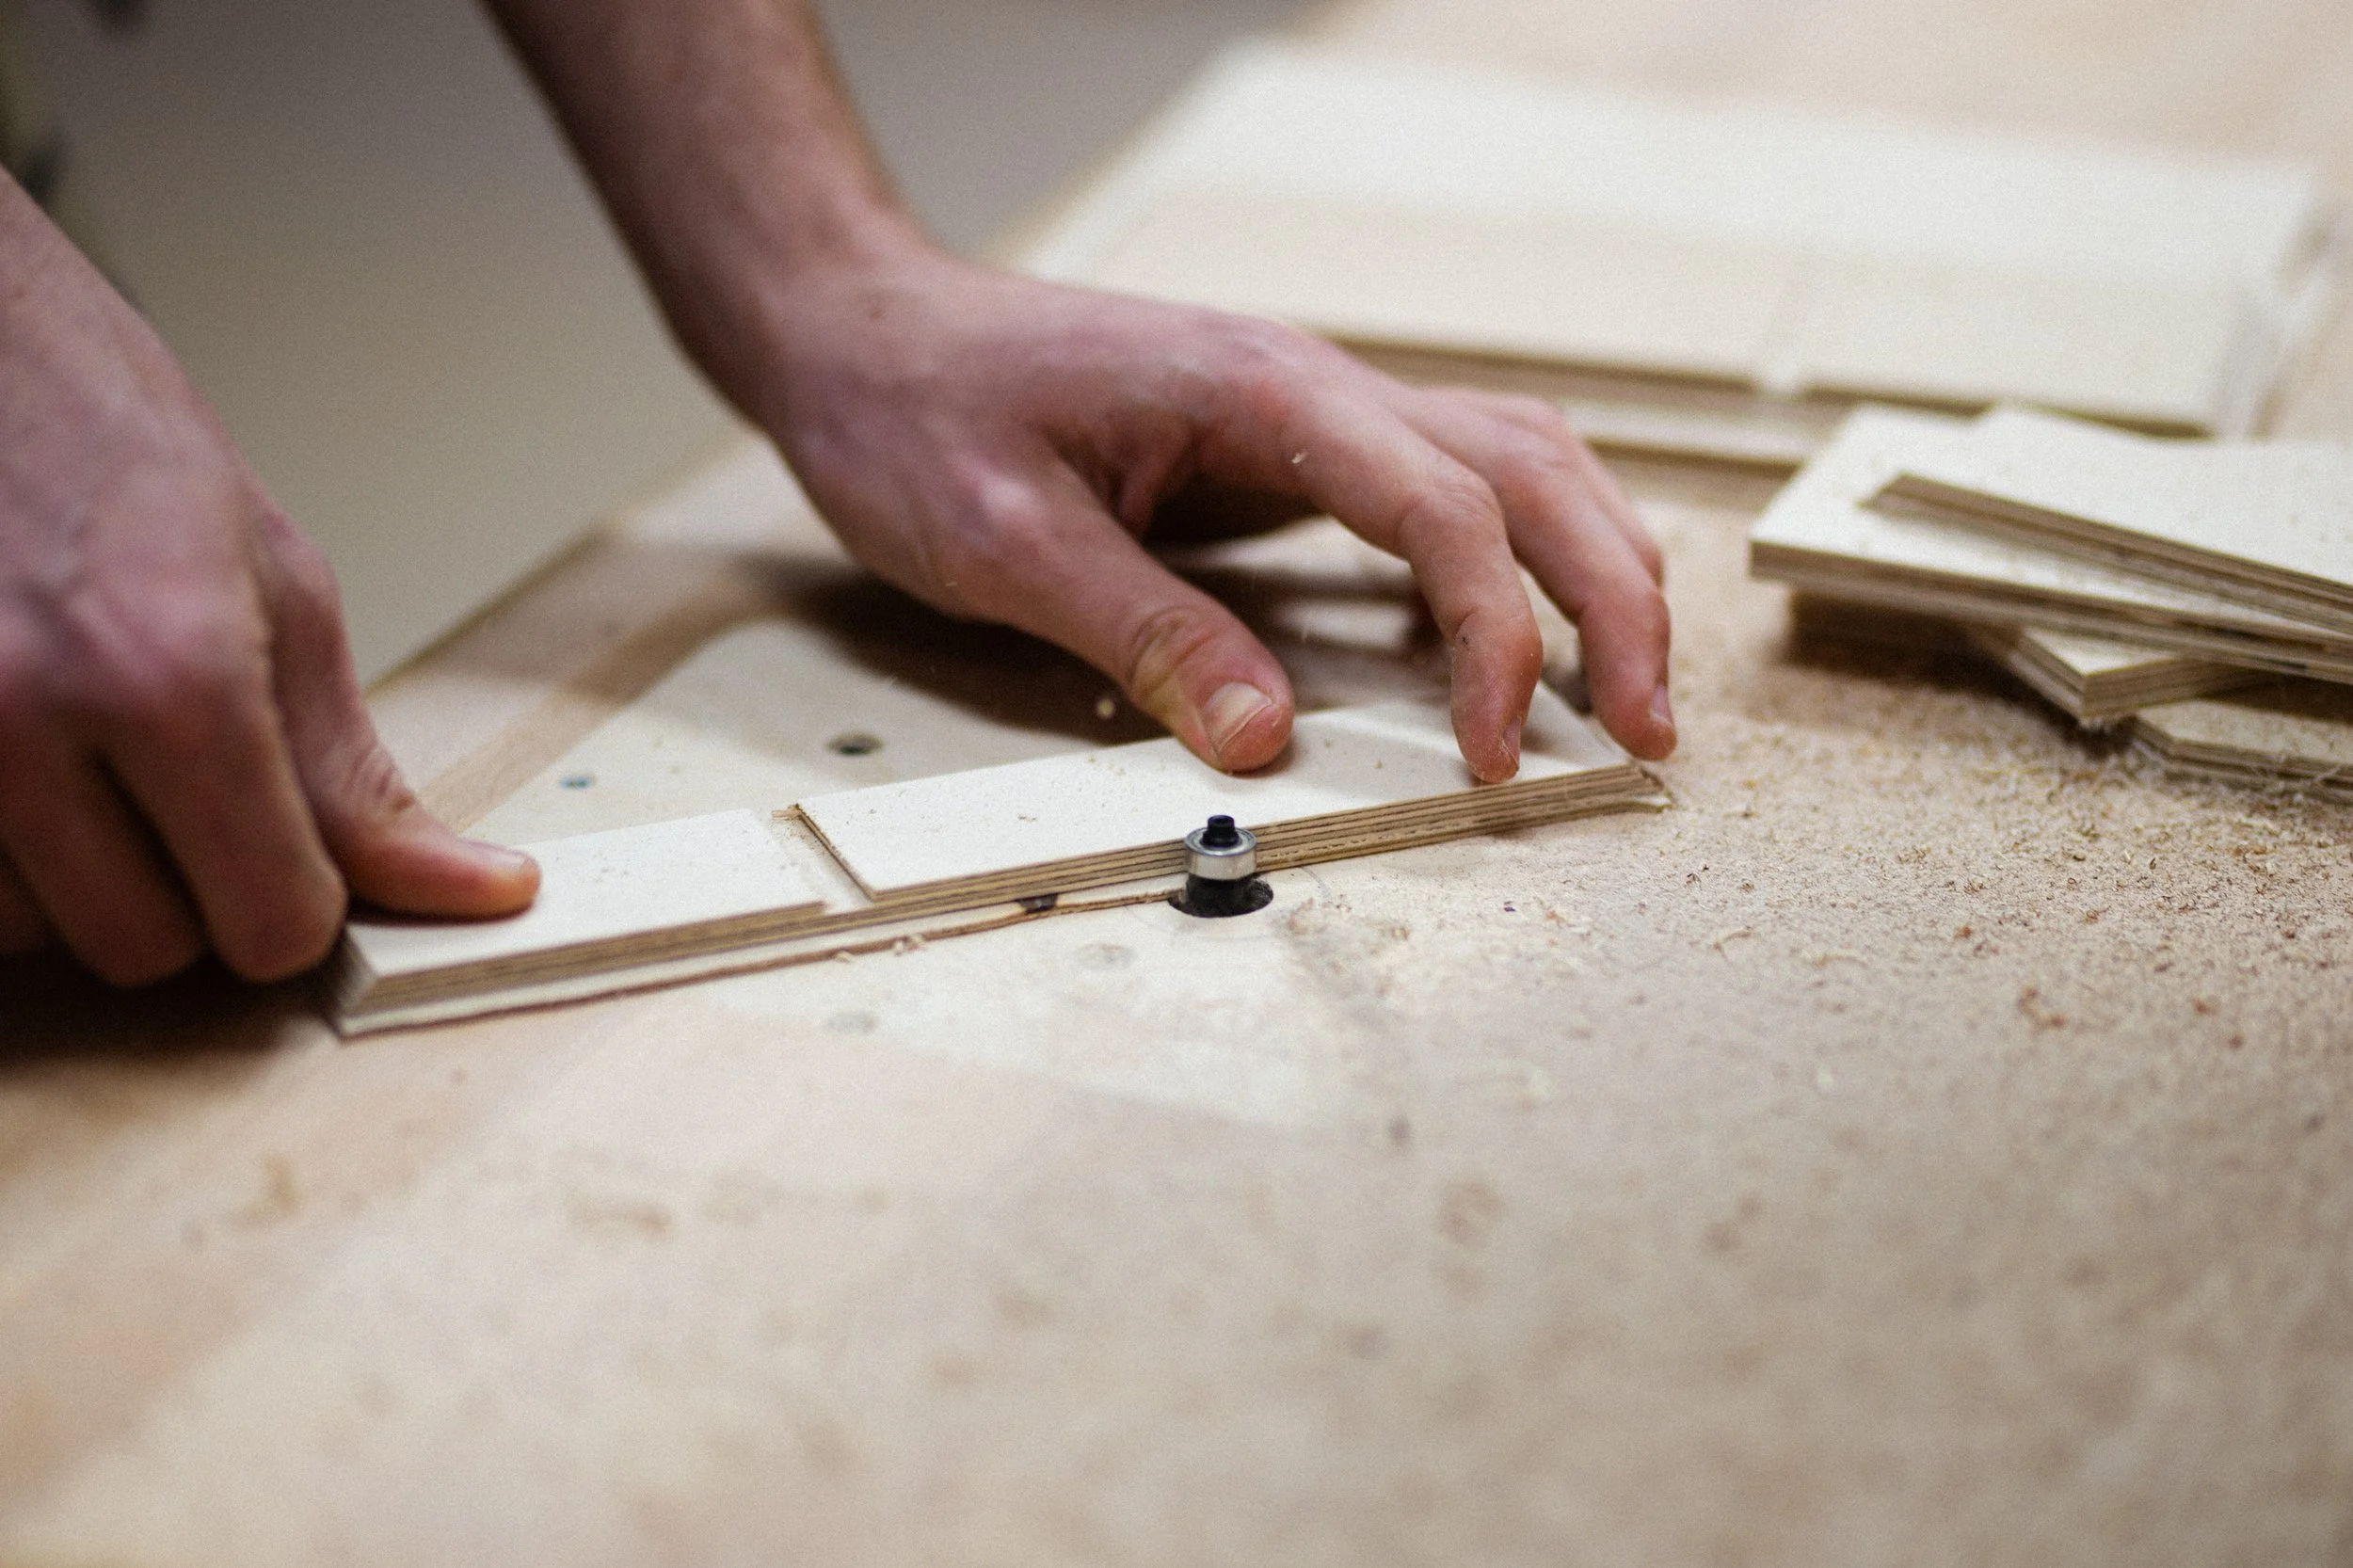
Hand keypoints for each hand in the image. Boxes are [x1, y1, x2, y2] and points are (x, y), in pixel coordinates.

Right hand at [0, 178, 537, 984]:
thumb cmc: (114, 441)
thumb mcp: (282, 590)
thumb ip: (357, 774)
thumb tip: (475, 890)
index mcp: (170, 678)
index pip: (270, 925)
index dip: (296, 905)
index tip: (291, 856)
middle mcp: (24, 726)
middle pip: (148, 952)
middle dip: (185, 894)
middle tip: (178, 782)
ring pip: (32, 938)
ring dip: (73, 880)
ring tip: (79, 746)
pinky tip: (15, 759)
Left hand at [742, 244, 1674, 779]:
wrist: (871, 333)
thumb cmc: (922, 415)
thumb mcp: (1006, 544)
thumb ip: (1143, 635)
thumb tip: (1266, 741)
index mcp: (1261, 393)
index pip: (1441, 510)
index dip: (1496, 638)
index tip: (1496, 753)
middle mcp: (1315, 385)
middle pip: (1532, 471)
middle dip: (1610, 602)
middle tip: (1648, 730)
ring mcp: (1317, 409)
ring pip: (1521, 461)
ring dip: (1591, 568)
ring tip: (1628, 689)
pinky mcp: (1299, 445)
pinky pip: (1457, 481)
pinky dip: (1524, 551)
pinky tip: (1531, 622)